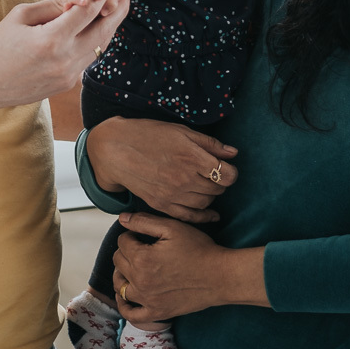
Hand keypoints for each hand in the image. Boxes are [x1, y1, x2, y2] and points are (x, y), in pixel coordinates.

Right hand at [0, 0, 130, 113]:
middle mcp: (65, 60)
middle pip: (104, 30)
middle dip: (118, 9)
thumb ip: (54, 2)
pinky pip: (88, 58)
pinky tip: (96, 27)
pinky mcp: (67, 84)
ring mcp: (68, 76)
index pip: (88, 11)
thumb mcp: (23, 16)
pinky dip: (94, 40)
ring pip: (100, 46)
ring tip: (117, 6)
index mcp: (52, 40)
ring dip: (109, 25)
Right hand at [86, 116, 236, 221]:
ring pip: (206, 203)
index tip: (226, 167)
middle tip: (214, 174)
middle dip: (220, 181)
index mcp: (191, 156)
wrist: (116, 149)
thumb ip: (209, 143)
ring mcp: (173, 194)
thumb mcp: (181, 131)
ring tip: (205, 185)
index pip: (227, 174)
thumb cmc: (148, 135)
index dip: (231, 171)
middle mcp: (185, 178)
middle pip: (218, 189)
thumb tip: (233, 153)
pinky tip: (209, 213)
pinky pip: (190, 216)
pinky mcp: (162, 205)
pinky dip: (203, 216)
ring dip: (211, 195)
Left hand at [112, 213, 268, 320]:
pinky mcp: (157, 313)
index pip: (122, 242)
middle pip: (118, 262)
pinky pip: (130, 314)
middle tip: (141, 248)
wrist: (220, 276)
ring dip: (122, 274)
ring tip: (133, 267)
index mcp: (142, 258)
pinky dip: (124, 305)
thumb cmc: (198, 249)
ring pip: (119, 286)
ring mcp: (147, 300)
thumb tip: (122, 219)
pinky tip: (126, 296)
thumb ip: (144, 221)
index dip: (132, 234)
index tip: (143, 235)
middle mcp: (140, 281)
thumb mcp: (172, 228)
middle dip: (126, 251)